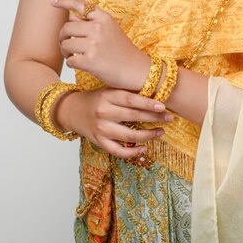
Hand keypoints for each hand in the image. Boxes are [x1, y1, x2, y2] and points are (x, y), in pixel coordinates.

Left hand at [52, 0, 150, 89]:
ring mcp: (95, 44)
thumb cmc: (121, 50)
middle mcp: (99, 28)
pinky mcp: (91, 61)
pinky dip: (72, 64)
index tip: (52, 2)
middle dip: (62, 37)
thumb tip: (70, 17)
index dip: (64, 2)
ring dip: (66, 52)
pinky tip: (80, 64)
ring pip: (66, 44)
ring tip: (74, 56)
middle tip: (66, 45)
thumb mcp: (110, 29)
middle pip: (66, 27)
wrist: (136, 69)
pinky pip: (70, 60)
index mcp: (104, 18)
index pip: (80, 5)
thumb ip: (91, 22)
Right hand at [56, 87, 173, 158]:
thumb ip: (126, 93)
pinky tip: (144, 149)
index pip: (131, 99)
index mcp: (107, 96)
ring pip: (129, 135)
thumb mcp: (109, 90)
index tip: (163, 106)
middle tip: (169, 117)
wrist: (73, 110)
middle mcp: (103, 112)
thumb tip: (154, 96)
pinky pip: (118, 151)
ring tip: (161, 131)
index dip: (148, 103)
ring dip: (148, 135)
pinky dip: (132, 152)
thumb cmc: (97, 98)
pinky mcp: (99, 142)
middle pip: (133, 116)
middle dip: (154, 118)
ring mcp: (101, 129)